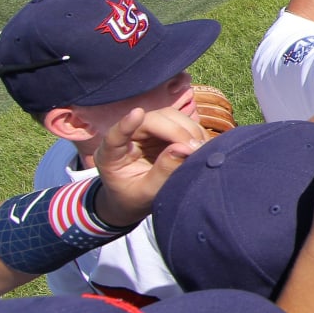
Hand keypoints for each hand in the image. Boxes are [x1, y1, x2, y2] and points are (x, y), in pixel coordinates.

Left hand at [92, 107, 204, 226]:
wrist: (134, 199)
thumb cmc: (134, 198)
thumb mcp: (146, 192)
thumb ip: (162, 172)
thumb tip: (184, 149)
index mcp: (111, 155)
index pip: (115, 136)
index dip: (126, 124)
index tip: (137, 113)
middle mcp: (128, 136)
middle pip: (151, 120)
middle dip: (176, 130)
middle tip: (195, 149)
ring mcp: (146, 131)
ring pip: (168, 116)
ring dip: (189, 128)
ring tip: (200, 149)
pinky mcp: (162, 131)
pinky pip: (180, 122)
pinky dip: (194, 131)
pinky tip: (201, 145)